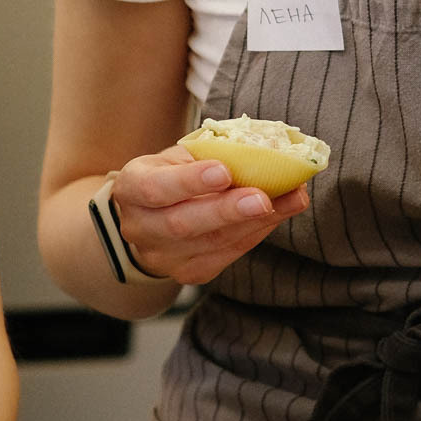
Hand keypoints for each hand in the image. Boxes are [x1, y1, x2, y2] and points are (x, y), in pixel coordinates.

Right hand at [111, 144, 309, 284]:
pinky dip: (256, 233)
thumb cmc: (172, 174)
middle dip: (227, 210)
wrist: (152, 216)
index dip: (189, 182)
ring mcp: (162, 256)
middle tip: (262, 198)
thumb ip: (212, 153)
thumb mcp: (179, 155)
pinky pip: (226, 255)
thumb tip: (267, 148)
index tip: (223, 171)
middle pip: (182, 223)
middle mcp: (140, 227)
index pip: (154, 188)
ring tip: (289, 200)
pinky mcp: (189, 272)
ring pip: (210, 244)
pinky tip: (278, 213)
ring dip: (254, 222)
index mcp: (131, 187)